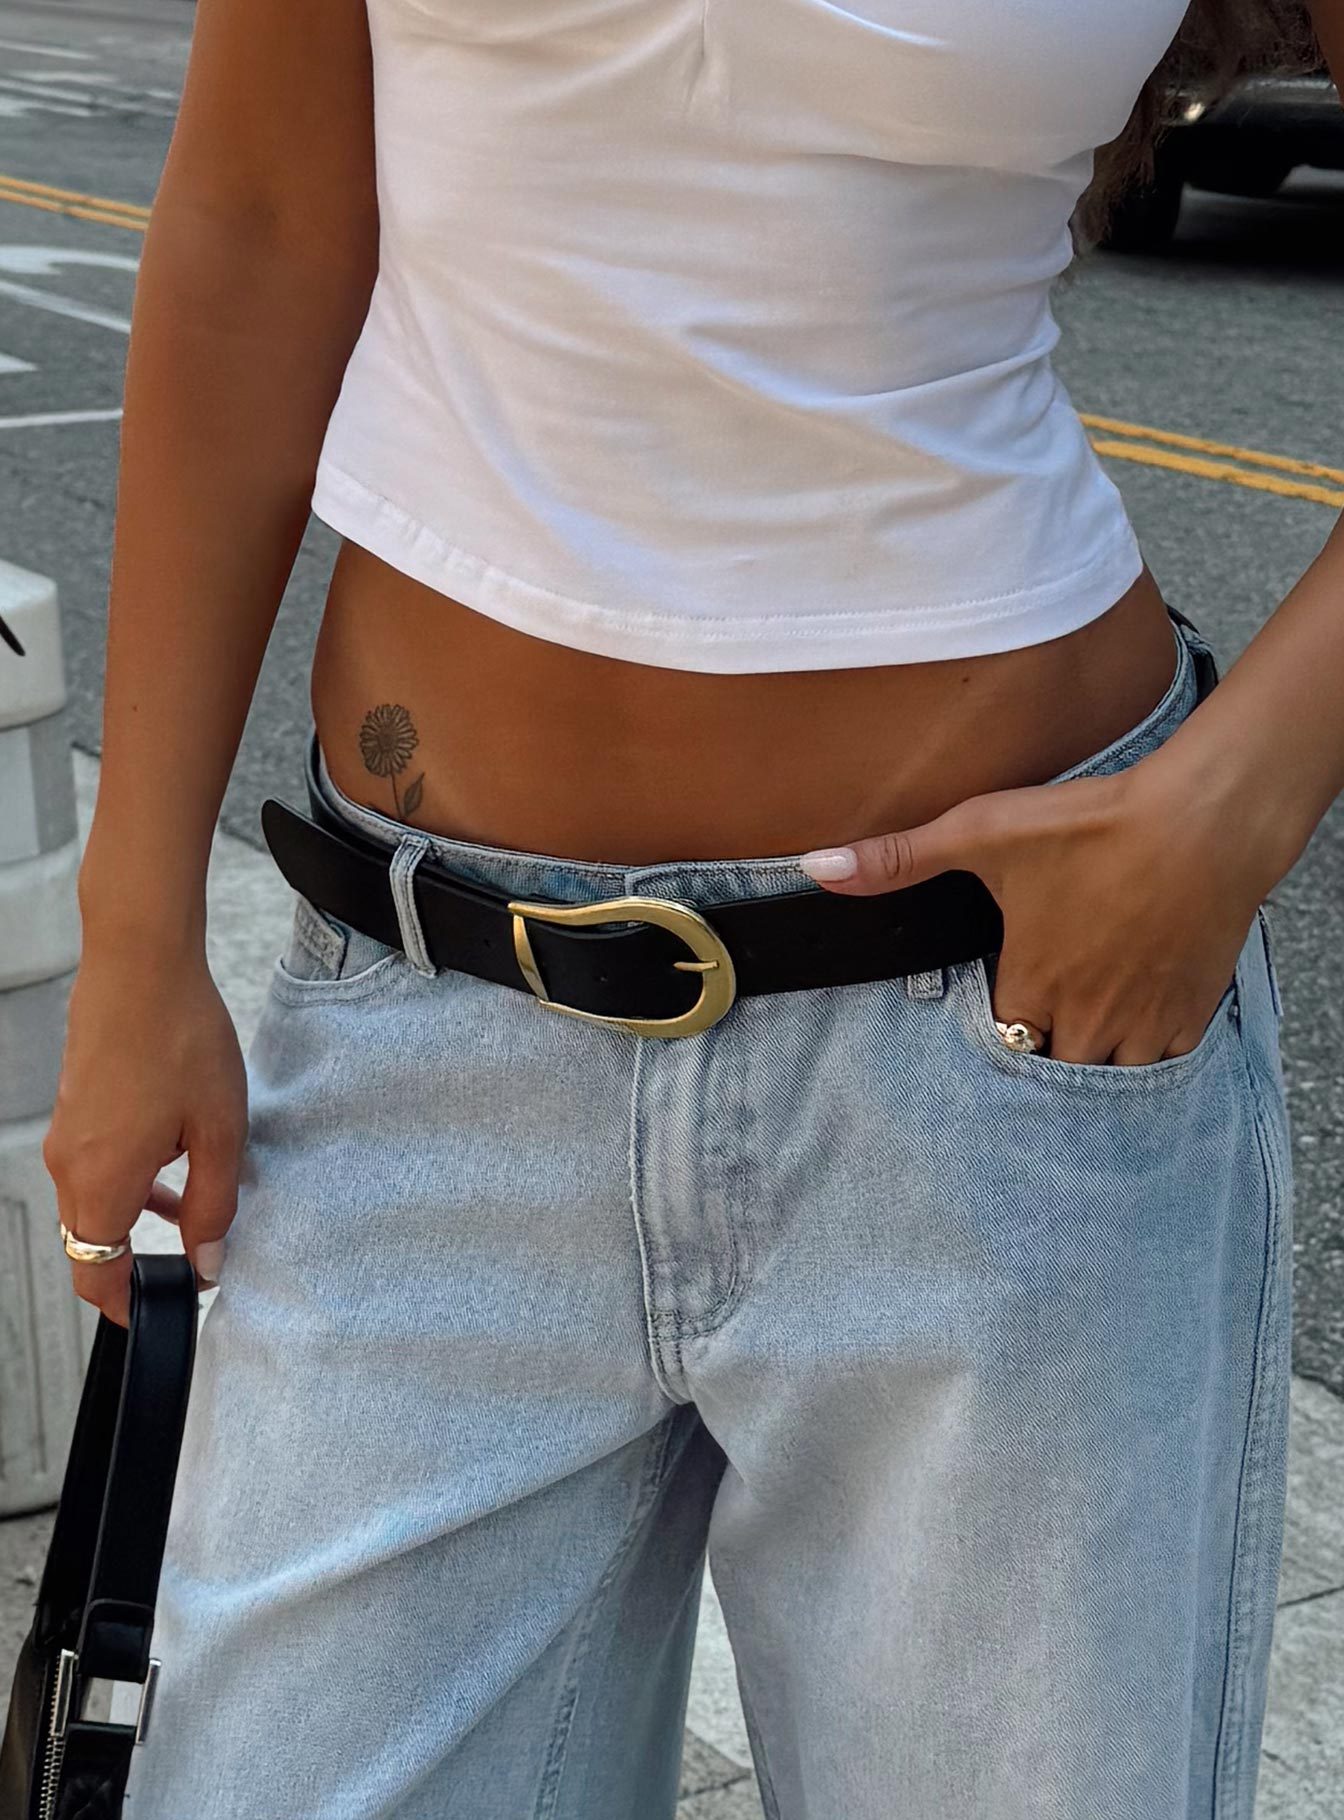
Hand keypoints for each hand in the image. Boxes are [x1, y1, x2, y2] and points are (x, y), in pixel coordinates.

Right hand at [42, 949, 247, 1326]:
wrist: (141, 963)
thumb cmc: (181, 1039)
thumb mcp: (220, 1133)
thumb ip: (213, 1206)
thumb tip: (206, 1262)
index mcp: (101, 1182)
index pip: (95, 1274)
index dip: (127, 1303)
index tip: (162, 1310)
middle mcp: (70, 1164)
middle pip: (92, 1240)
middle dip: (137, 1260)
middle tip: (190, 1262)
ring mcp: (68, 1132)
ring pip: (95, 1199)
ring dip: (140, 1214)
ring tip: (194, 1208)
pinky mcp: (76, 1105)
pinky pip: (96, 1163)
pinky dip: (131, 1177)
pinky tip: (177, 1156)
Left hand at [799, 762, 1266, 1065]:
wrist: (1205, 820)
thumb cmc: (1093, 825)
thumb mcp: (982, 832)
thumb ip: (897, 859)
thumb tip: (816, 870)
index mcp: (1030, 985)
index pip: (995, 1041)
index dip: (989, 1028)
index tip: (992, 1005)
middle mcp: (1085, 1018)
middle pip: (1049, 1068)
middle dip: (1038, 1052)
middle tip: (1035, 1020)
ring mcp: (1143, 1021)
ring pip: (1107, 1076)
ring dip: (1090, 1059)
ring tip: (1080, 1029)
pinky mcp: (1191, 1010)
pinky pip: (1162, 1062)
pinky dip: (1145, 1052)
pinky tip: (1133, 1022)